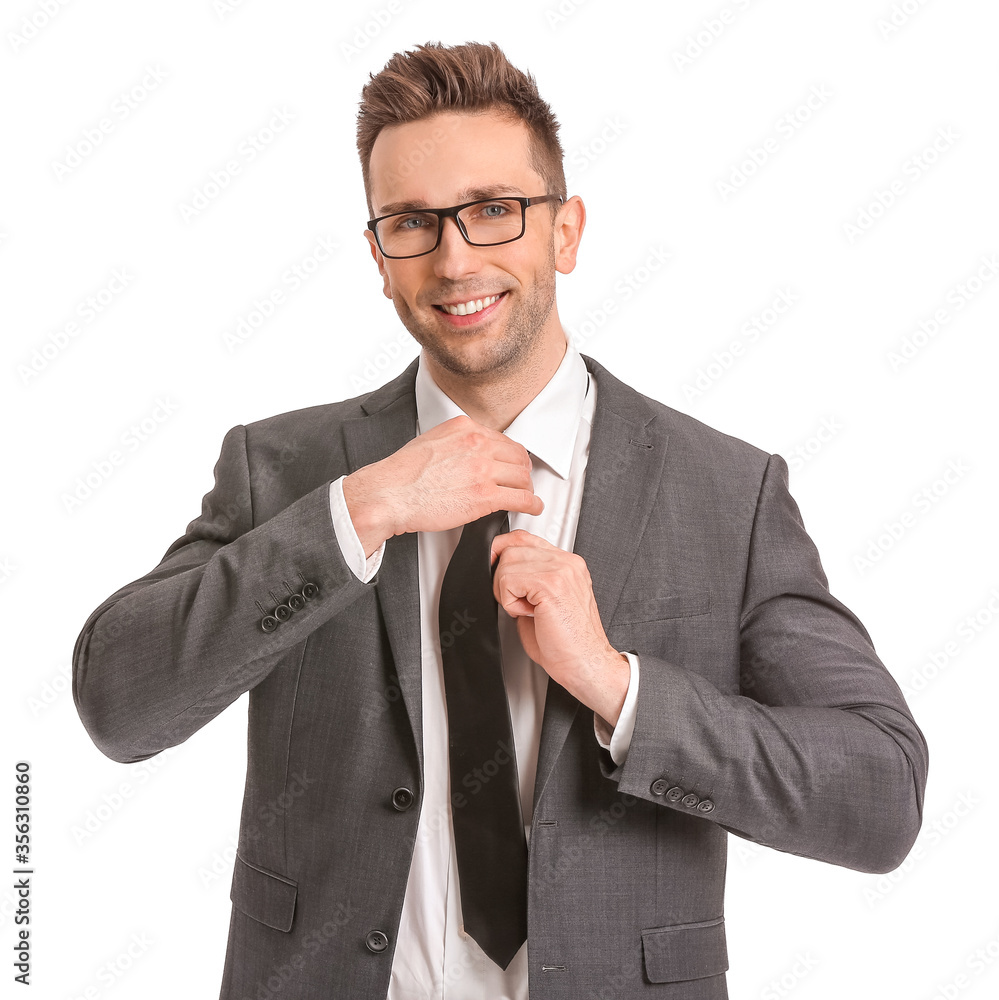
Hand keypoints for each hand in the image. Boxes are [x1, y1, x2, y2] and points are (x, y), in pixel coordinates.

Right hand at [342, 414, 543, 554]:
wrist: (390, 494)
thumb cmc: (402, 474)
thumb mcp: (431, 441)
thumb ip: (455, 443)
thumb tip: (467, 454)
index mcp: (464, 428)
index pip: (502, 439)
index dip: (510, 456)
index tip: (512, 464)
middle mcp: (477, 444)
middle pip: (517, 456)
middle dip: (522, 471)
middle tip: (522, 481)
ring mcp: (483, 469)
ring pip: (522, 477)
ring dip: (527, 488)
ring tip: (527, 496)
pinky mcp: (485, 495)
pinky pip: (521, 498)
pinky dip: (532, 504)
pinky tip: (533, 507)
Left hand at [490, 529, 629, 725]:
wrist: (586, 664)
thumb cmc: (567, 643)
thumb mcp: (543, 603)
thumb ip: (527, 581)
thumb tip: (498, 572)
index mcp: (567, 564)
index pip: (524, 538)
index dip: (504, 554)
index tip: (501, 577)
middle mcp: (567, 562)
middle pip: (512, 546)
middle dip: (502, 577)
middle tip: (519, 603)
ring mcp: (561, 570)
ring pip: (507, 562)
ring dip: (506, 590)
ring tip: (527, 609)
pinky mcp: (551, 583)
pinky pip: (508, 580)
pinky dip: (510, 602)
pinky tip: (529, 614)